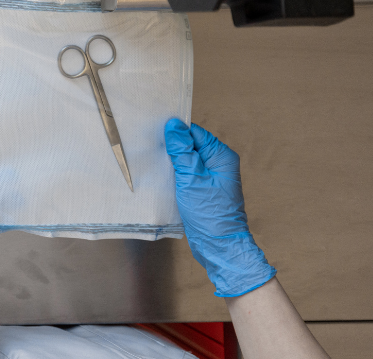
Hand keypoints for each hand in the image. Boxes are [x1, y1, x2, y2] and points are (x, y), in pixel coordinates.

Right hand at [165, 119, 275, 296]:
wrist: (218, 246)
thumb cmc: (209, 213)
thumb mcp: (192, 179)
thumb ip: (182, 151)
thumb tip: (173, 126)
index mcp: (221, 156)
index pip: (195, 133)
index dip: (175, 133)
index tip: (155, 134)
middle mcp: (218, 163)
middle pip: (190, 145)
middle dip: (172, 147)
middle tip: (151, 149)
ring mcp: (210, 177)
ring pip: (186, 160)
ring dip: (171, 162)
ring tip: (154, 162)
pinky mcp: (202, 189)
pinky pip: (186, 173)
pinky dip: (174, 174)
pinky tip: (162, 177)